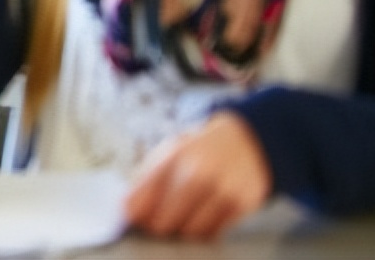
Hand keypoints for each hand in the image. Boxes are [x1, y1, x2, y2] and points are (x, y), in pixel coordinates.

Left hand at [125, 111, 271, 239]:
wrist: (246, 142)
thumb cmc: (200, 151)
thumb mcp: (169, 153)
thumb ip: (145, 180)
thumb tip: (128, 210)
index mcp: (172, 156)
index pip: (141, 199)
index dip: (135, 213)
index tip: (135, 216)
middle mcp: (197, 173)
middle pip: (162, 222)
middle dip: (158, 223)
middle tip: (160, 217)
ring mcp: (221, 190)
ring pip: (188, 232)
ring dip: (183, 227)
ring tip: (186, 211)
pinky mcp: (241, 205)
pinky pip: (213, 233)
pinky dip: (206, 228)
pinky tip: (206, 211)